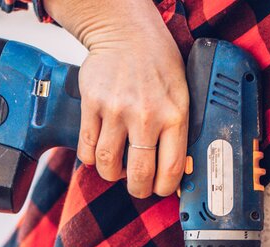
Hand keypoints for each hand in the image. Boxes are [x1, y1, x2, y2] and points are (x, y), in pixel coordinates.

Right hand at [69, 7, 187, 198]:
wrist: (126, 32)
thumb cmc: (158, 65)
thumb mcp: (182, 94)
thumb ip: (179, 129)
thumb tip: (177, 170)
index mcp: (174, 114)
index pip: (171, 168)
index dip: (164, 188)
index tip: (160, 189)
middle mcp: (146, 115)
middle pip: (139, 174)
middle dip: (137, 190)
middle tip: (137, 187)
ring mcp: (116, 110)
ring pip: (108, 165)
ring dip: (112, 175)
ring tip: (117, 169)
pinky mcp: (92, 105)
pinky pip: (86, 148)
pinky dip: (91, 159)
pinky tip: (99, 153)